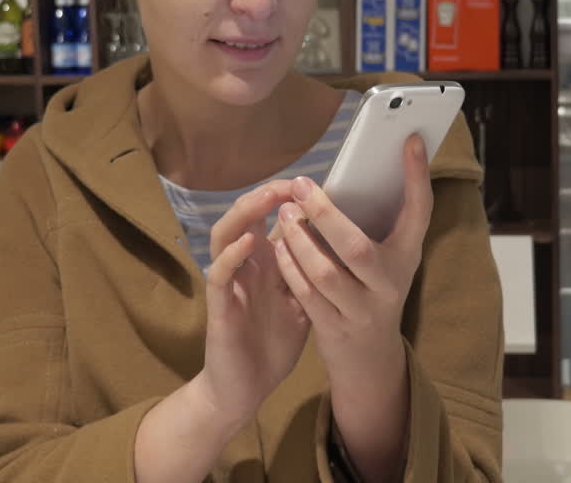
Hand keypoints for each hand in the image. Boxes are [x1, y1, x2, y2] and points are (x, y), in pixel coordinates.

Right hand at [193, 180, 309, 427]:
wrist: (246, 387)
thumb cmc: (274, 342)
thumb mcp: (303, 301)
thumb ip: (316, 273)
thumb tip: (352, 245)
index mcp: (266, 263)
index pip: (270, 218)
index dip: (287, 198)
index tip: (313, 183)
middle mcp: (245, 265)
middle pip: (246, 217)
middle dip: (266, 196)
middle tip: (291, 184)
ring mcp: (230, 283)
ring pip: (225, 236)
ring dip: (244, 214)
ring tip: (267, 199)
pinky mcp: (218, 306)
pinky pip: (219, 275)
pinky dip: (230, 256)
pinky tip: (248, 243)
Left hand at [271, 134, 432, 378]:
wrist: (370, 357)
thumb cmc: (374, 291)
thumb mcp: (388, 260)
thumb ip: (377, 226)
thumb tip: (355, 174)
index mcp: (407, 257)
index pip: (419, 212)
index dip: (417, 177)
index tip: (410, 141)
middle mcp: (389, 283)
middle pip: (355, 247)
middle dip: (325, 214)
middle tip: (301, 186)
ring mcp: (361, 309)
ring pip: (324, 273)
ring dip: (299, 241)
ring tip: (284, 213)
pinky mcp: (335, 327)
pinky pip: (306, 294)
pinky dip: (290, 267)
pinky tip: (278, 246)